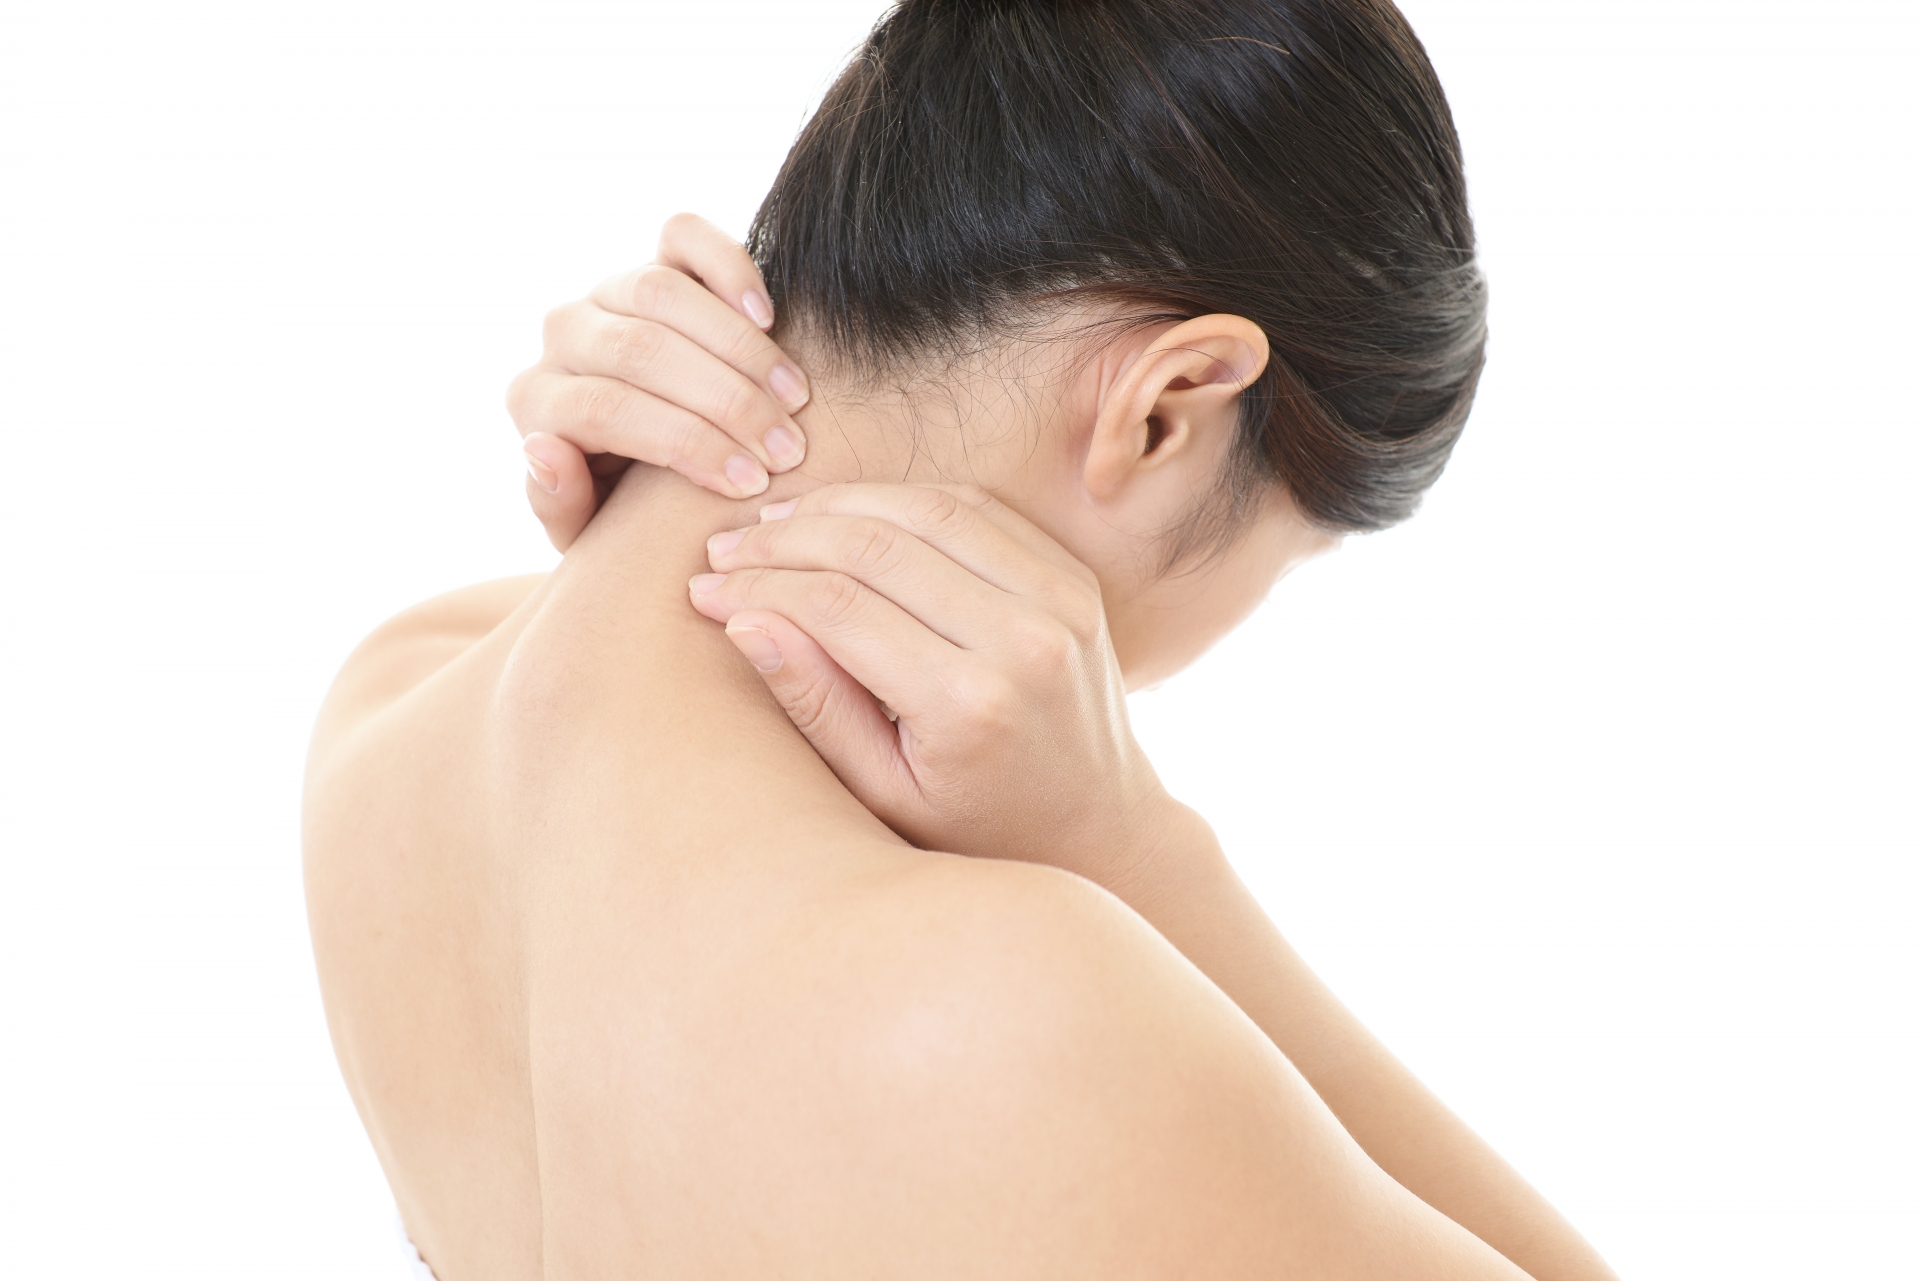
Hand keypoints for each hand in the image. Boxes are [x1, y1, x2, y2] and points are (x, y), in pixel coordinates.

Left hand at [506, 214, 812, 549]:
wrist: (656, 470)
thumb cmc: (624, 512)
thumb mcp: (590, 530)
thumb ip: (559, 502)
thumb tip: (545, 447)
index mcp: (536, 401)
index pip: (605, 409)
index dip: (685, 444)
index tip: (751, 482)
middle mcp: (563, 336)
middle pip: (640, 350)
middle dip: (724, 401)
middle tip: (787, 449)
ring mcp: (609, 291)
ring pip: (662, 292)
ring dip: (740, 348)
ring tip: (795, 398)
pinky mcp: (655, 259)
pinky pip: (682, 237)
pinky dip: (728, 266)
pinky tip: (769, 316)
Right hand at [687, 483, 1184, 882]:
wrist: (1096, 823)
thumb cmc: (972, 825)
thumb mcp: (881, 792)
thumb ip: (815, 706)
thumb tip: (742, 619)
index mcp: (970, 704)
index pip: (838, 608)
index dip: (759, 588)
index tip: (703, 587)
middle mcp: (1024, 641)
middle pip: (879, 545)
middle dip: (786, 538)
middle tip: (723, 545)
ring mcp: (1059, 600)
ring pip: (928, 508)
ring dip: (840, 503)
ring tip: (773, 520)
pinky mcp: (1072, 577)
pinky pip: (978, 508)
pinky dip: (905, 498)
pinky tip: (849, 513)